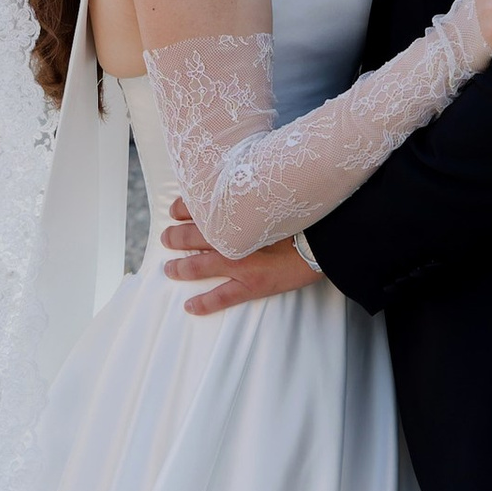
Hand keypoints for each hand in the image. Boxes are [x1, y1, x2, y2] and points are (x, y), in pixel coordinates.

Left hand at [158, 203, 321, 316]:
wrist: (325, 237)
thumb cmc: (305, 213)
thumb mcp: (275, 194)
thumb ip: (254, 194)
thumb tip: (243, 184)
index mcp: (235, 213)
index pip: (198, 208)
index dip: (183, 208)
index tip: (175, 209)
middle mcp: (231, 238)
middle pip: (191, 237)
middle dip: (175, 237)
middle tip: (166, 237)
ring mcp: (238, 264)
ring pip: (197, 267)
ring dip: (180, 268)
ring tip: (169, 269)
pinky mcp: (250, 285)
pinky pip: (220, 297)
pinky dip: (202, 303)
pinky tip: (189, 306)